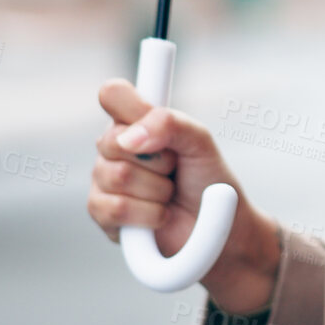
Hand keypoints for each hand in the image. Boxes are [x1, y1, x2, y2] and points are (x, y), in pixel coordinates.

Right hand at [88, 78, 279, 314]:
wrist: (221, 231)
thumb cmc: (210, 182)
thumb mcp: (200, 142)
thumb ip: (170, 124)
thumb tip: (130, 138)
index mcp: (136, 121)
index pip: (113, 94)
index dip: (129, 104)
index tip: (152, 118)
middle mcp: (114, 148)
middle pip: (112, 139)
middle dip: (159, 159)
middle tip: (175, 169)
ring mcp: (104, 181)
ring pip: (117, 176)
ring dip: (157, 190)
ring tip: (169, 195)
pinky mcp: (103, 215)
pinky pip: (115, 209)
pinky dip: (148, 215)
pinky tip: (159, 217)